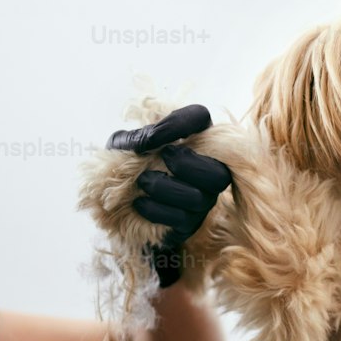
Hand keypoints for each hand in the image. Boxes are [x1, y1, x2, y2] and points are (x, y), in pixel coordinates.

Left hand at [107, 104, 231, 286]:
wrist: (121, 204)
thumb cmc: (130, 165)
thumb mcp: (125, 146)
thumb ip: (134, 139)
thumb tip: (146, 143)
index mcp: (193, 136)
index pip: (199, 117)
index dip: (180, 124)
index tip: (153, 135)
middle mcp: (208, 169)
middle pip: (218, 172)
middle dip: (188, 165)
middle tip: (163, 159)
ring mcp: (203, 199)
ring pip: (199, 198)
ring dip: (166, 188)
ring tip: (142, 182)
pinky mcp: (190, 223)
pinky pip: (181, 219)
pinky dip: (156, 210)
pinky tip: (138, 202)